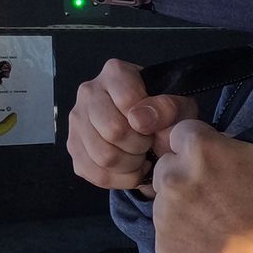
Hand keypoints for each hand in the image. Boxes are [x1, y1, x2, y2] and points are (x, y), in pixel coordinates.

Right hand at [67, 59, 199, 190]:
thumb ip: (167, 108)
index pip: (127, 101)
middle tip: (149, 145)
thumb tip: (138, 120)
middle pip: (113, 131)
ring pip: (103, 156)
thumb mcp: (179, 106)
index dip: (147, 123)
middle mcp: (89, 92)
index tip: (155, 127)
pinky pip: (95, 174)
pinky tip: (131, 169)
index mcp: (115, 73)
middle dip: (139, 146)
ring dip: (130, 165)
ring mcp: (77, 120)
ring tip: (141, 157)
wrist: (150, 128)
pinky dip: (119, 179)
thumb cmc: (164, 114)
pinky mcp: (73, 147)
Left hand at [151, 121, 252, 252]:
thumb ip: (232, 146)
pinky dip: (185, 243)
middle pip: (165, 169)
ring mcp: (165, 221)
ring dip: (182, 211)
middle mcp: (174, 181)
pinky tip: (212, 252)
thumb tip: (217, 149)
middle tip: (213, 197)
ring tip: (215, 229)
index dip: (199, 146)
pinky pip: (169, 240)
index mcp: (200, 151)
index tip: (213, 161)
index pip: (182, 133)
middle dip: (184, 177)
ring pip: (164, 206)